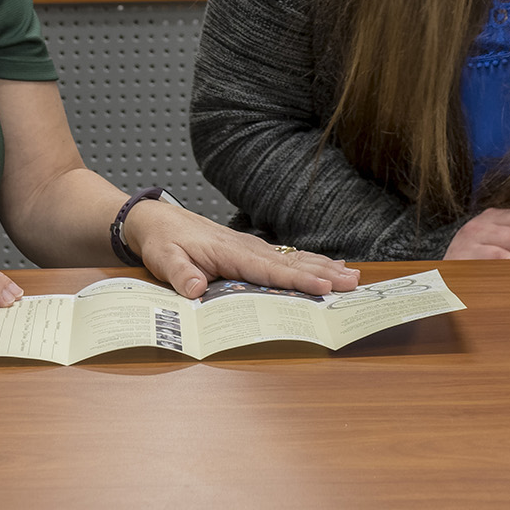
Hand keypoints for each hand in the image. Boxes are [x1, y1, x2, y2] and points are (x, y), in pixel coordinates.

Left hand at [122, 201, 360, 299]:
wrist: (156, 220)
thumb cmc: (161, 239)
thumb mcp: (162, 258)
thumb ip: (179, 273)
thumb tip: (194, 289)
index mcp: (229, 251)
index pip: (269, 269)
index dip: (297, 280)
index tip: (323, 287)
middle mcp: (246, 247)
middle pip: (291, 263)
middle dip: (324, 273)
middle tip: (353, 283)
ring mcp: (251, 247)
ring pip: (293, 259)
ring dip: (323, 267)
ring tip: (352, 276)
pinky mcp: (251, 251)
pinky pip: (286, 258)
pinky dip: (310, 262)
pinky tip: (328, 266)